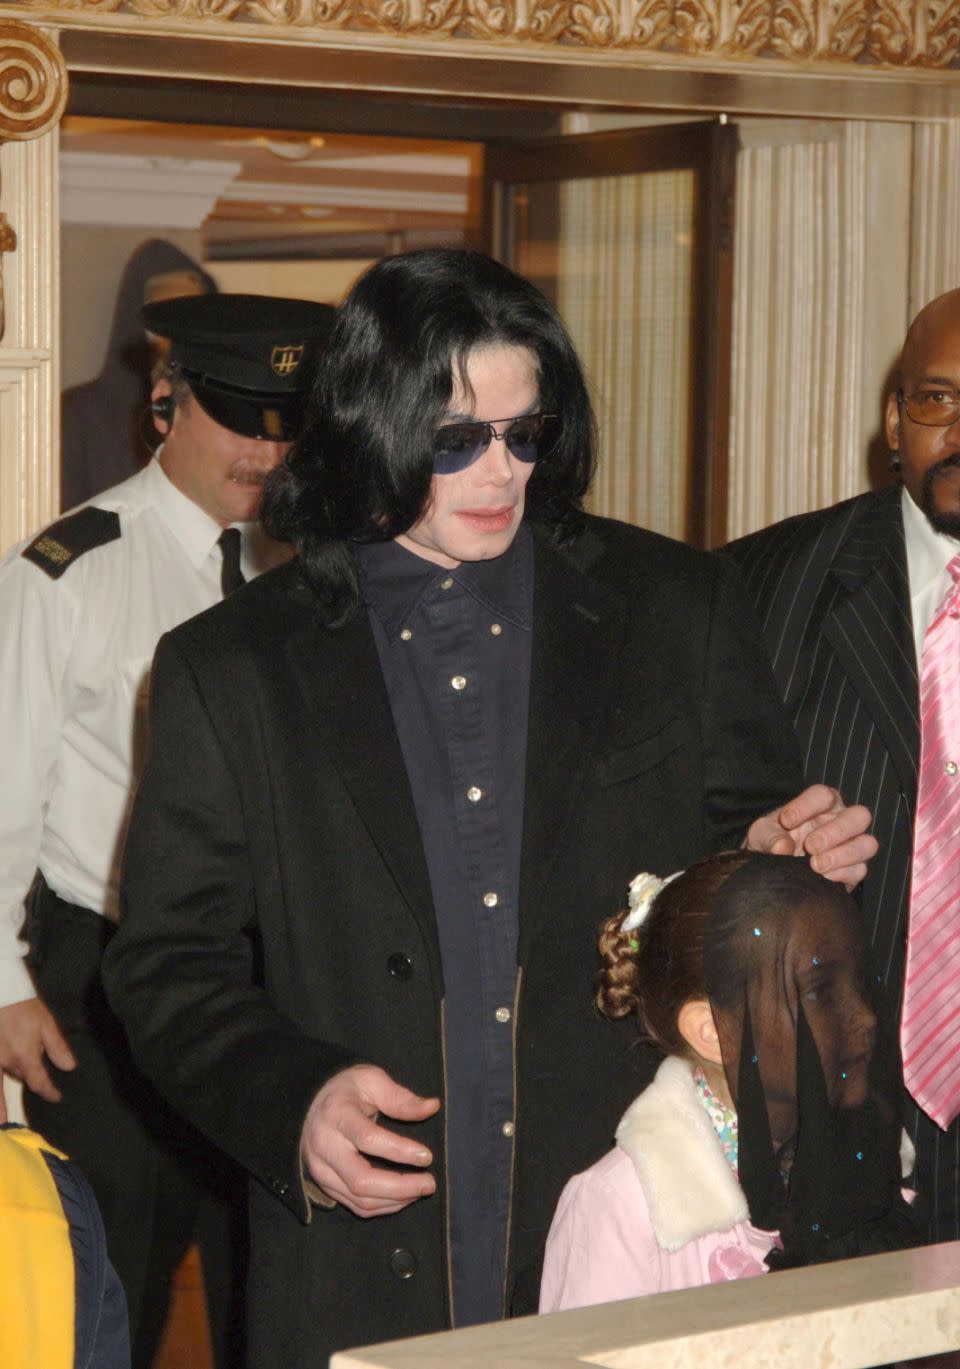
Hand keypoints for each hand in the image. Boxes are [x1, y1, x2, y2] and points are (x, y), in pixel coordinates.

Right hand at [0, 997, 75, 1121]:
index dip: (49, 1092)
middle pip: (10, 1086)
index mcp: (24, 1056)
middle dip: (4, 1112)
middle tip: (5, 1128)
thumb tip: (69, 1067)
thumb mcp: (46, 1023)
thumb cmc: (22, 1005)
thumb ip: (57, 1047)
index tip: (56, 1097)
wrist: (0, 991)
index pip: (39, 1082)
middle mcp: (4, 1062)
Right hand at [301, 1063, 439, 1217]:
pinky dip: (384, 1207)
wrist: (310, 1106)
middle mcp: (324, 1146)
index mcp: (336, 1114)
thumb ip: (400, 1097)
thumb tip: (432, 1107)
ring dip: (396, 1200)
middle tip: (430, 1183)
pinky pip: (356, 1206)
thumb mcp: (371, 1080)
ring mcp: (321, 1170)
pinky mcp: (324, 1186)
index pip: (367, 1139)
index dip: (399, 1151)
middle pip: (361, 1180)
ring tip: (422, 1188)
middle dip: (401, 1187)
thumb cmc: (346, 1090)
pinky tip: (404, 1196)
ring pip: (359, 1199)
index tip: (427, 1156)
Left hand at [744, 783, 876, 889]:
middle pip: (859, 816)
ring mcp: (852, 845)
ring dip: (843, 855)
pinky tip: (822, 877)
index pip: (824, 795)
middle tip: (811, 846)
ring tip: (815, 865)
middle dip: (836, 831)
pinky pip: (860, 870)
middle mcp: (842, 821)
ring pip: (868, 844)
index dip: (806, 806)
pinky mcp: (853, 870)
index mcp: (822, 804)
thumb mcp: (762, 835)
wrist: (775, 870)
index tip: (786, 821)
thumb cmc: (772, 842)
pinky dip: (842, 874)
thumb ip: (770, 837)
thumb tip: (782, 847)